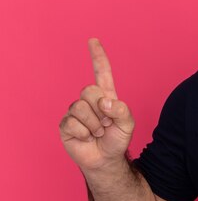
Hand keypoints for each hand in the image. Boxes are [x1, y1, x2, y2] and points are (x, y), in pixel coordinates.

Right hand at [59, 39, 134, 170]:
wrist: (106, 160)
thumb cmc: (117, 140)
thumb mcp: (128, 124)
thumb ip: (122, 110)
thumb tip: (104, 102)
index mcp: (105, 96)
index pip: (102, 73)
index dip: (97, 57)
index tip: (93, 40)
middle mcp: (88, 101)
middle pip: (89, 90)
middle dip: (100, 109)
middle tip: (105, 124)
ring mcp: (75, 112)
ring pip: (80, 106)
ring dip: (93, 124)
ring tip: (97, 132)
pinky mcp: (65, 125)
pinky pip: (72, 123)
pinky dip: (84, 133)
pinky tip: (86, 138)